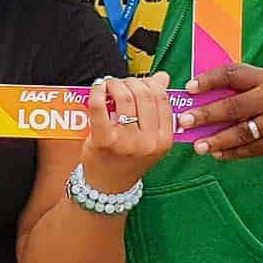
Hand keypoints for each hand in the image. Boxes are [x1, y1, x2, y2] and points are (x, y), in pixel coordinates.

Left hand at [82, 71, 174, 192]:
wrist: (107, 186)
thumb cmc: (128, 158)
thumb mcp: (150, 137)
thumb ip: (157, 107)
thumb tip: (162, 77)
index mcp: (164, 140)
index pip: (161, 98)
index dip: (148, 83)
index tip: (138, 83)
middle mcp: (149, 142)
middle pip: (143, 94)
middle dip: (130, 82)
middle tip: (120, 84)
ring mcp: (127, 142)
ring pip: (124, 96)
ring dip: (114, 83)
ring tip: (108, 85)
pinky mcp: (104, 140)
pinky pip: (100, 106)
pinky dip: (97, 91)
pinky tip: (97, 88)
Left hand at [184, 63, 262, 160]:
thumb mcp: (259, 84)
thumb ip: (233, 87)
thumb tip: (196, 97)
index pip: (233, 74)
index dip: (209, 80)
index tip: (189, 88)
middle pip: (235, 106)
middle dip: (207, 115)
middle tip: (185, 121)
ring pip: (243, 132)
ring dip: (217, 140)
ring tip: (198, 146)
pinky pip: (252, 149)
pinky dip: (232, 153)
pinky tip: (216, 154)